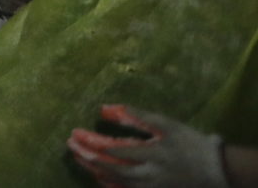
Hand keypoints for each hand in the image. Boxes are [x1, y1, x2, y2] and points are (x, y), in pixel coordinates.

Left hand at [68, 107, 228, 187]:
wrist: (217, 170)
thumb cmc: (189, 142)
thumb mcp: (166, 124)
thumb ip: (136, 115)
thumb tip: (106, 108)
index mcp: (152, 153)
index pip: (115, 150)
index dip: (92, 143)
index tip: (75, 133)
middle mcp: (149, 173)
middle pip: (111, 168)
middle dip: (88, 157)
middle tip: (71, 146)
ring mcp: (152, 186)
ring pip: (116, 182)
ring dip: (95, 170)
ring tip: (80, 158)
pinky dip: (110, 184)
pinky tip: (98, 177)